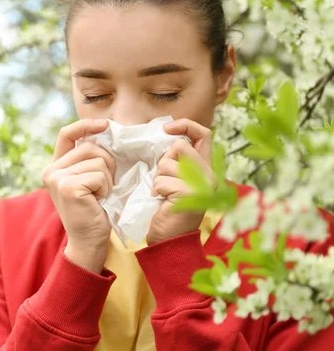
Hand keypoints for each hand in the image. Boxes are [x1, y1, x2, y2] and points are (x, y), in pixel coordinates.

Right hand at [42, 119, 115, 272]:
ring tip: (99, 195)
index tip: (105, 125)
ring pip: (98, 160)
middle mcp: (51, 170)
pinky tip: (98, 201)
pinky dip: (106, 188)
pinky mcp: (68, 187)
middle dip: (106, 164)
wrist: (87, 241)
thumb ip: (88, 159)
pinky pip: (100, 175)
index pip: (67, 134)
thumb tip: (106, 130)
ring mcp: (57, 178)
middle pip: (90, 147)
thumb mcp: (87, 179)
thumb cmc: (93, 210)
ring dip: (107, 179)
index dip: (86, 125)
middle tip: (103, 186)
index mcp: (55, 166)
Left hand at [147, 118, 214, 245]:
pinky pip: (163, 180)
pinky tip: (162, 202)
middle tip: (163, 182)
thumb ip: (178, 162)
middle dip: (164, 162)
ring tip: (163, 194)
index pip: (204, 134)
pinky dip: (157, 190)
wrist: (170, 241)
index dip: (185, 125)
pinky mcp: (190, 194)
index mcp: (207, 169)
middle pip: (180, 146)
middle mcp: (210, 175)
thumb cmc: (168, 210)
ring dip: (158, 178)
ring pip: (168, 163)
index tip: (166, 129)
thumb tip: (167, 137)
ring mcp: (202, 185)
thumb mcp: (175, 180)